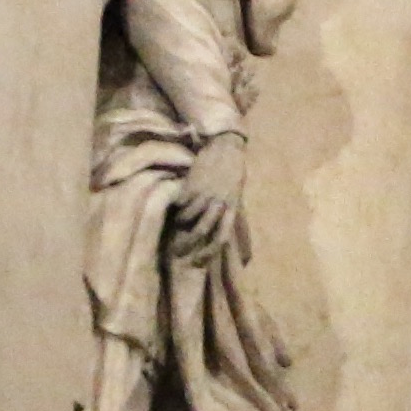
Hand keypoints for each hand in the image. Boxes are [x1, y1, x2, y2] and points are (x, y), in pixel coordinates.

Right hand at [176, 129, 251, 252]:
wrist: (226, 147)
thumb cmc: (231, 172)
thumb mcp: (234, 193)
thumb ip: (227, 210)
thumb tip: (217, 229)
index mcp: (232, 208)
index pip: (221, 237)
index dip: (208, 253)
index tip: (196, 263)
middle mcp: (219, 203)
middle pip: (202, 231)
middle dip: (187, 244)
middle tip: (176, 253)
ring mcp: (205, 194)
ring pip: (187, 218)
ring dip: (180, 224)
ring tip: (177, 223)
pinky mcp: (193, 185)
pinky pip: (180, 203)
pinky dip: (176, 206)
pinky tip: (175, 204)